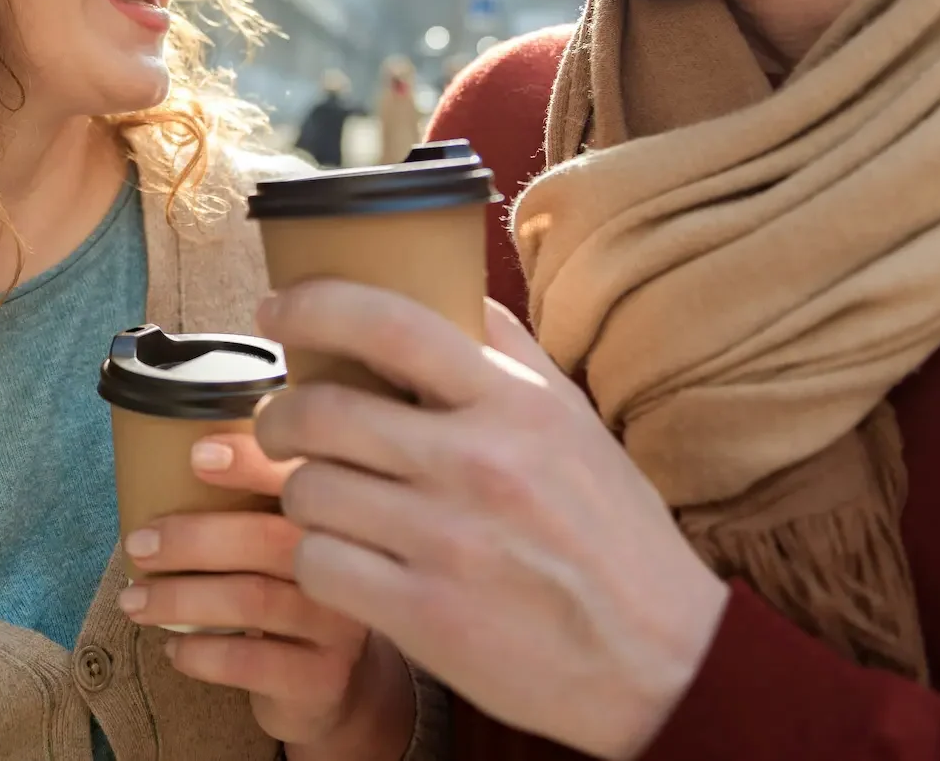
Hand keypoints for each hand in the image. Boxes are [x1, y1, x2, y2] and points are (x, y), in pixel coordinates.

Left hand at [118, 432, 415, 756]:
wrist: (331, 685)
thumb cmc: (285, 595)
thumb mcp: (279, 545)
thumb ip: (251, 503)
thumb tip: (157, 463)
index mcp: (334, 516)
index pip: (299, 478)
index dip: (251, 462)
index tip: (196, 456)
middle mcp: (349, 564)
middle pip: (268, 539)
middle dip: (191, 539)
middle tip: (138, 545)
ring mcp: (341, 625)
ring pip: (253, 600)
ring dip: (180, 597)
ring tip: (133, 600)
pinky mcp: (321, 679)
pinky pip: (249, 660)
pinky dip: (199, 652)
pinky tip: (173, 649)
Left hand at [254, 283, 730, 760]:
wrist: (663, 661)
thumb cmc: (611, 531)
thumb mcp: (571, 421)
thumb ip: (507, 351)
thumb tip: (442, 279)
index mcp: (513, 405)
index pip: (390, 323)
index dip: (314, 305)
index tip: (275, 308)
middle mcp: (477, 463)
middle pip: (320, 411)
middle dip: (279, 416)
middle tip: (280, 425)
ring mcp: (448, 542)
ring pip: (307, 491)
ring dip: (301, 494)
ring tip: (327, 501)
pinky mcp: (425, 616)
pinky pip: (318, 566)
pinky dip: (316, 562)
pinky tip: (345, 560)